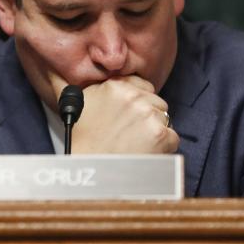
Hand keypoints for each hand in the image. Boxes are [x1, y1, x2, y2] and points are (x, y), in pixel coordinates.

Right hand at [48, 73, 178, 153]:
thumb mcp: (77, 105)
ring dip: (155, 130)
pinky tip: (143, 151)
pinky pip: (172, 136)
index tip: (127, 114)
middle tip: (127, 132)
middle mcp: (133, 96)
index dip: (136, 100)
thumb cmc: (83, 142)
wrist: (93, 172)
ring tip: (133, 142)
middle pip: (155, 100)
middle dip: (146, 115)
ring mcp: (149, 115)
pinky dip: (163, 146)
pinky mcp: (162, 135)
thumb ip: (88, 86)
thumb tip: (71, 71)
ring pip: (164, 117)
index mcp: (114, 86)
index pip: (141, 84)